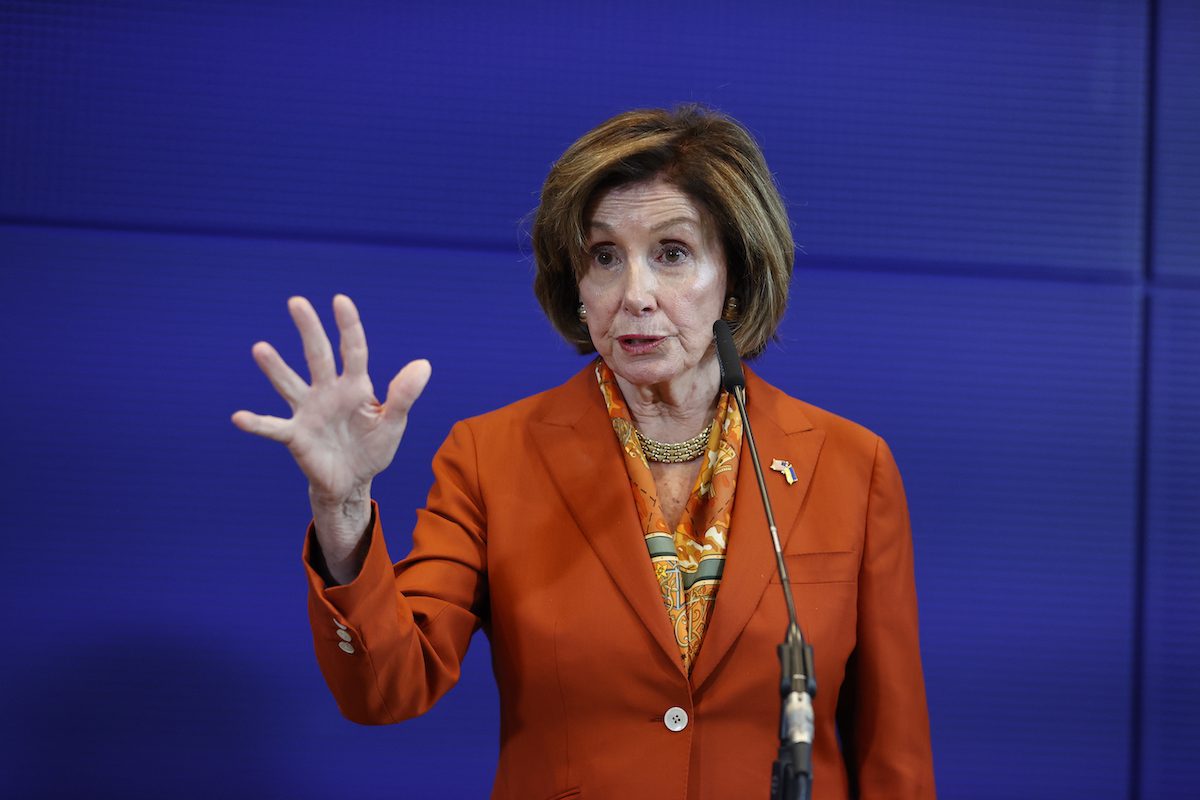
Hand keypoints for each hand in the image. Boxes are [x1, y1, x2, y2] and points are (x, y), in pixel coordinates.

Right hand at [232, 295, 430, 560]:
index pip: (353, 350)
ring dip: (276, 368)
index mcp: (356, 386)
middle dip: (309, 330)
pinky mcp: (296, 436)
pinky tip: (239, 417)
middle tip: (296, 302)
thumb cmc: (373, 448)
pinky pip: (274, 427)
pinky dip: (257, 423)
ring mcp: (309, 412)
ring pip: (290, 384)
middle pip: (318, 355)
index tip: (340, 300)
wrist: (353, 481)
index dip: (348, 326)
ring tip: (260, 348)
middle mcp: (328, 392)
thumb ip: (404, 395)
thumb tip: (423, 364)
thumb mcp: (394, 423)